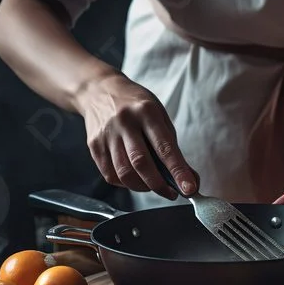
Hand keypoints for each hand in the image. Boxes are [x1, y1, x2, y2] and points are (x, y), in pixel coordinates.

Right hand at [79, 74, 197, 199]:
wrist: (99, 91)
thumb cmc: (136, 106)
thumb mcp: (159, 117)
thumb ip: (173, 148)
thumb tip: (189, 179)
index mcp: (146, 112)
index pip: (164, 148)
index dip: (178, 171)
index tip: (189, 188)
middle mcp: (124, 122)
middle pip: (141, 163)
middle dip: (159, 185)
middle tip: (172, 193)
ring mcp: (107, 134)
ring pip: (124, 173)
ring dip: (142, 187)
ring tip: (153, 186)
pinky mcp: (94, 145)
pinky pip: (110, 175)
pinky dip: (125, 184)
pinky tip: (134, 179)